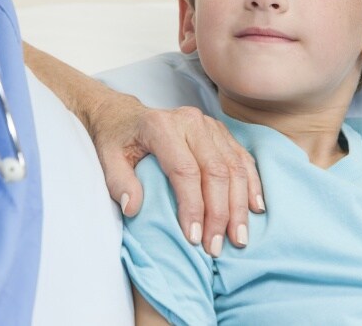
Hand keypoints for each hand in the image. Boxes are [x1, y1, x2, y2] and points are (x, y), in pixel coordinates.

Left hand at [22, 43, 264, 253]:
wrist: (124, 114)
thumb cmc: (116, 138)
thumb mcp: (106, 157)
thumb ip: (118, 181)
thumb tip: (133, 208)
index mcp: (161, 126)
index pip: (185, 171)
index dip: (193, 206)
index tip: (193, 238)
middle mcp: (190, 121)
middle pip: (215, 170)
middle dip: (219, 213)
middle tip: (216, 247)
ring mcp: (209, 125)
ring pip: (234, 166)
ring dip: (239, 205)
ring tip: (239, 237)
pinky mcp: (220, 131)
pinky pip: (242, 158)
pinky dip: (251, 184)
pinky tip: (255, 208)